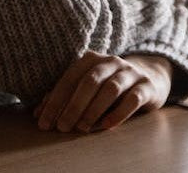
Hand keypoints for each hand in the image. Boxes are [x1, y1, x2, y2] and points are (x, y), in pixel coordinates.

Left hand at [33, 52, 173, 132]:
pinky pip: (132, 99)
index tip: (44, 122)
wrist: (149, 79)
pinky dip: (118, 113)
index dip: (55, 101)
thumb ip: (64, 97)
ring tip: (82, 128)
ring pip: (111, 88)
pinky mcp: (146, 86)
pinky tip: (106, 126)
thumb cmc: (108, 87)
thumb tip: (38, 114)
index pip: (69, 78)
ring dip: (94, 109)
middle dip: (73, 105)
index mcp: (90, 59)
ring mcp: (130, 72)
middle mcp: (111, 61)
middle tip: (62, 127)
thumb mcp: (86, 88)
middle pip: (89, 81)